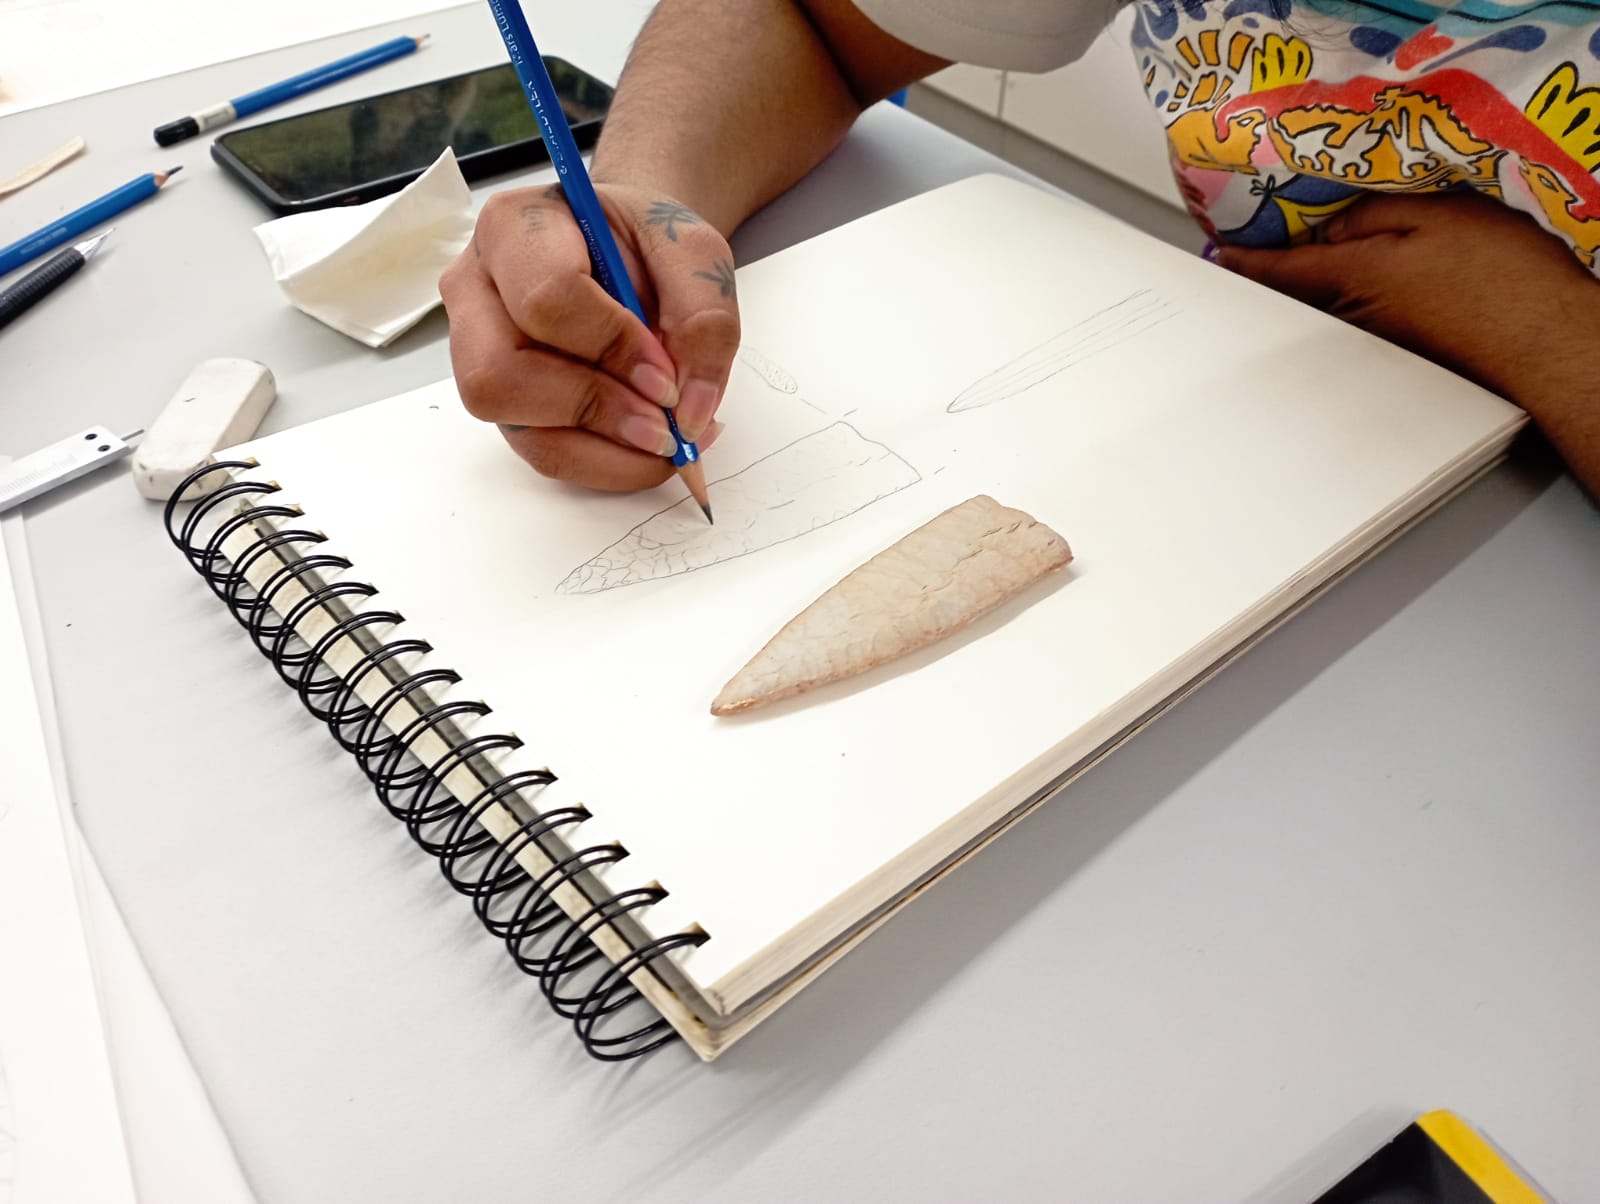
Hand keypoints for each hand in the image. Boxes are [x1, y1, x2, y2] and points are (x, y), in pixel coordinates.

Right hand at [439, 181, 737, 489]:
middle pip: (499, 374)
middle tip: (665, 421)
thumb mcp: (695, 253)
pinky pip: (544, 454)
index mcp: (513, 227)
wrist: (632, 252)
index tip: (668, 375)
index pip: (546, 298)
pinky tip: (650, 448)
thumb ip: (706, 319)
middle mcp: (477, 291)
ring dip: (602, 448)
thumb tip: (693, 410)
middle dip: (594, 408)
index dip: (612, 347)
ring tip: (666, 438)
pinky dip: (606, 464)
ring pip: (516, 426)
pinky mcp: (507, 403)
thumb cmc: (648, 243)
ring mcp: (480, 353)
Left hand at [1216, 192, 1599, 494]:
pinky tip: (1357, 283)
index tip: (1217, 255)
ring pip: (1324, 309)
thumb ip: (1372, 214)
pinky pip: (1355, 319)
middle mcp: (1354, 316)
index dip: (1243, 261)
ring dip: (1304, 289)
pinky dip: (1342, 300)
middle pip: (1296, 295)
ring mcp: (1377, 338)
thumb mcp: (1435, 215)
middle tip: (1245, 252)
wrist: (1544, 340)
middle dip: (1268, 275)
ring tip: (1293, 259)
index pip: (1278, 270)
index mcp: (1354, 277)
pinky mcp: (1403, 349)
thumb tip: (1329, 226)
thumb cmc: (1499, 275)